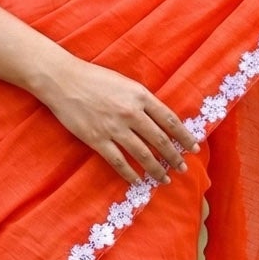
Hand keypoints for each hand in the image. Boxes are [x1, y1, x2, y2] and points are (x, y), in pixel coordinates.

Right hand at [39, 56, 198, 187]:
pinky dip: (130, 173)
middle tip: (183, 168)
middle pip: (160, 140)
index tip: (194, 147)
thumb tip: (160, 119)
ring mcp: (114, 128)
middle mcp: (131, 113)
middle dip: (174, 156)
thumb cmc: (95, 78)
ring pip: (142, 154)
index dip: (184, 136)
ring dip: (156, 169)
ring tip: (165, 179)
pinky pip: (118, 161)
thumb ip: (143, 100)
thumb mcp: (126, 83)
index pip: (169, 120)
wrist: (63, 80)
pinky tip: (138, 181)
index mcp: (141, 96)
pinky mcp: (97, 139)